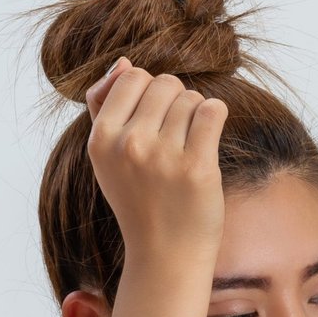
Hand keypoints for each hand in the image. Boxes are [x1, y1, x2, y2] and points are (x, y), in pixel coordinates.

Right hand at [83, 57, 228, 257]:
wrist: (165, 253)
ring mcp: (163, 157)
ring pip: (191, 97)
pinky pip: (213, 111)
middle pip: (165, 83)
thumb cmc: (140, 200)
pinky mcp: (197, 168)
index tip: (155, 117)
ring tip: (191, 141)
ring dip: (197, 112)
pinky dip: (216, 115)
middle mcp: (129, 145)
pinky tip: (210, 133)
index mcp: (101, 139)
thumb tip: (123, 63)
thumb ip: (106, 106)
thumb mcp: (108, 157)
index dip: (150, 91)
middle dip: (177, 99)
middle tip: (177, 132)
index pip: (131, 77)